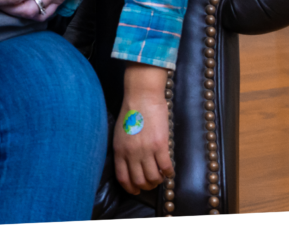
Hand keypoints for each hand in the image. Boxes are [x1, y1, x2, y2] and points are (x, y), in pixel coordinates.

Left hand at [113, 63, 172, 193]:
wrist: (142, 96)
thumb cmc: (131, 111)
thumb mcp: (119, 133)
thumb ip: (123, 149)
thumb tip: (128, 164)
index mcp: (119, 150)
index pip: (123, 178)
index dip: (130, 188)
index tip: (136, 191)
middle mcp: (131, 153)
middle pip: (139, 181)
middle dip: (146, 186)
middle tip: (152, 182)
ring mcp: (146, 150)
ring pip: (153, 178)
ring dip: (158, 180)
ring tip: (160, 175)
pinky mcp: (160, 146)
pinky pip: (166, 168)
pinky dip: (169, 172)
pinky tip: (169, 169)